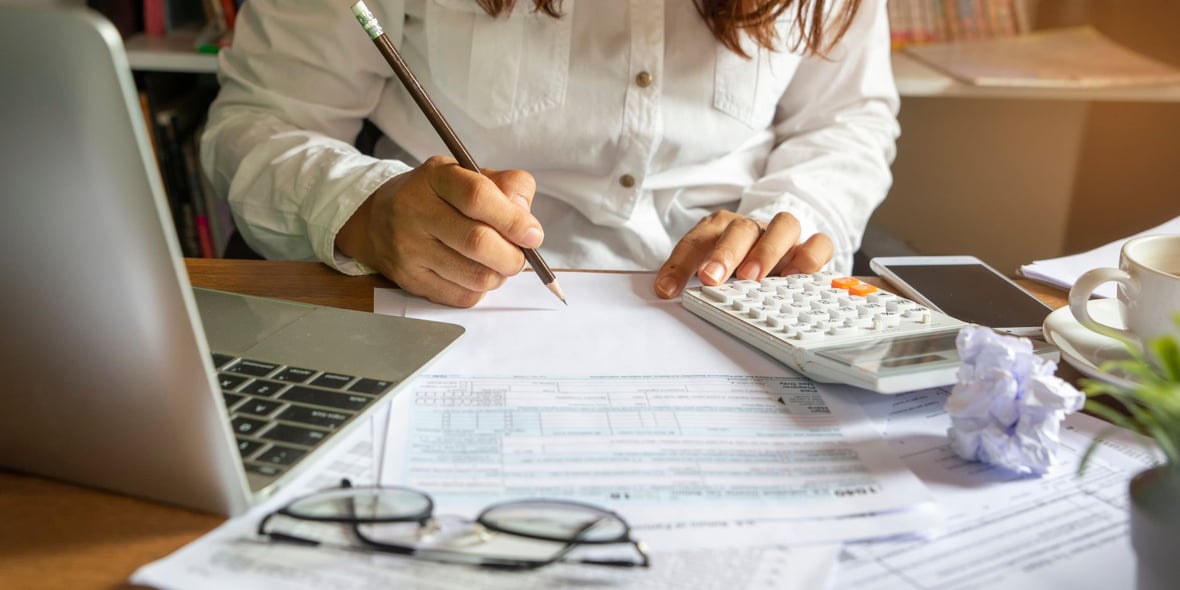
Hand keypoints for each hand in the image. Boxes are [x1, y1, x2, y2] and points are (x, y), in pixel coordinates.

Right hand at [336, 156, 543, 306]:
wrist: (379, 220)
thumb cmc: (438, 197)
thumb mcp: (470, 176)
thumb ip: (508, 188)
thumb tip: (528, 224)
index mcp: (435, 177)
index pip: (478, 197)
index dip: (513, 220)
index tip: (533, 235)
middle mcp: (415, 210)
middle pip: (477, 242)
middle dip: (512, 256)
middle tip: (520, 256)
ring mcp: (409, 248)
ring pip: (474, 276)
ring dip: (499, 275)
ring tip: (498, 264)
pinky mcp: (409, 279)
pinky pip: (462, 297)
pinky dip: (480, 290)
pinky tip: (475, 273)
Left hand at [653, 211, 832, 298]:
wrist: (773, 246)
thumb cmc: (735, 262)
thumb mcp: (707, 268)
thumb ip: (690, 278)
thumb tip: (666, 294)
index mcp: (719, 228)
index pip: (696, 241)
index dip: (679, 265)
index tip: (666, 290)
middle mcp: (752, 228)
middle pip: (740, 228)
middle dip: (724, 253)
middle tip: (711, 278)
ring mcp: (783, 236)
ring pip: (783, 225)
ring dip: (767, 251)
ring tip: (753, 277)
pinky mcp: (809, 247)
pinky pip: (819, 243)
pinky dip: (809, 257)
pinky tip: (794, 277)